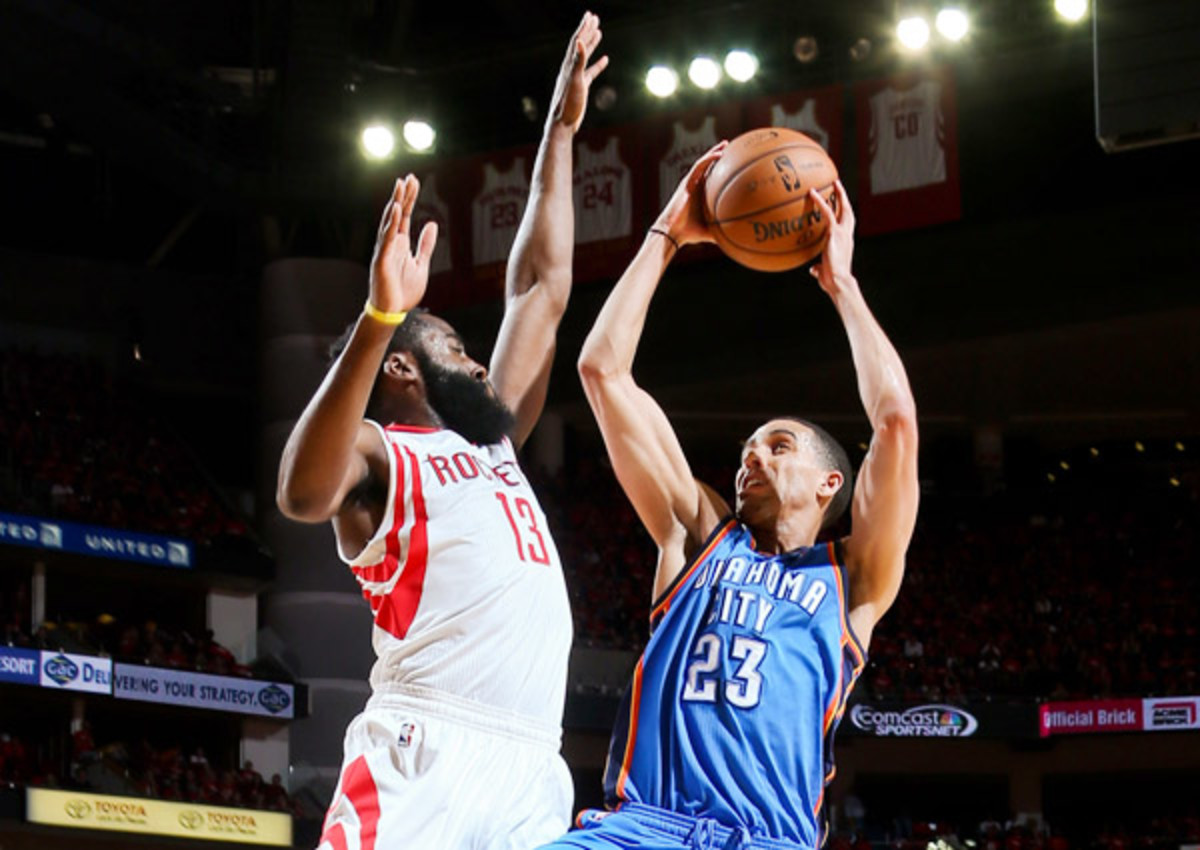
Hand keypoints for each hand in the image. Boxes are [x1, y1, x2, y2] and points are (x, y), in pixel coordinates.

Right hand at [369, 175, 437, 312]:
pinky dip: (391, 224)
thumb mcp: (421, 264)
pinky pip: (387, 239)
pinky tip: (396, 210)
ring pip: (390, 222)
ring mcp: (385, 250)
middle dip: (403, 195)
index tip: (414, 181)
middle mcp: (391, 243)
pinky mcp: (382, 260)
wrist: (392, 311)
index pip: (405, 215)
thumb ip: (425, 244)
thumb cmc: (403, 290)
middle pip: (397, 214)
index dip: (410, 198)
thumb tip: (431, 224)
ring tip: (400, 186)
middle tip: (408, 177)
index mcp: (400, 243)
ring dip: (395, 204)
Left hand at [549, 12, 608, 132]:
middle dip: (587, 30)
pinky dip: (598, 64)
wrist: (563, 124)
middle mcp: (571, 69)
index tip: (590, 15)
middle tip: (594, 16)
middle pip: (580, 44)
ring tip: (598, 31)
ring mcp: (576, 77)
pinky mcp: (581, 87)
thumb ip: (577, 61)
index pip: (577, 41)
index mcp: (568, 65)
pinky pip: (591, 71)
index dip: (584, 28)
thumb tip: (578, 42)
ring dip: (591, 43)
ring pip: (585, 56)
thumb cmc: (568, 104)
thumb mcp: (575, 81)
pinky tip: (605, 60)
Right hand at [653, 141, 727, 247]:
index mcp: (701, 196)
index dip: (721, 171)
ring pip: (704, 163)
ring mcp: (691, 183)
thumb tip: (739, 239)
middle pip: (708, 167)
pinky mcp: (687, 181)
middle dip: (718, 157)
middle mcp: (696, 187)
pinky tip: (720, 154)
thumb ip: (723, 232)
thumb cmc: (689, 233)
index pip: (712, 179)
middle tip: (730, 149)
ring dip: (714, 152)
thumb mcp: (711, 231)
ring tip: (725, 144)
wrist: (673, 231)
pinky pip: (699, 166)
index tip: (734, 165)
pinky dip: (709, 158)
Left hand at [808, 180, 856, 294]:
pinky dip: (820, 202)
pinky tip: (812, 193)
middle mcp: (847, 235)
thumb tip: (813, 270)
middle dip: (844, 198)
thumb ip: (819, 268)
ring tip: (833, 182)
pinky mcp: (835, 232)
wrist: (838, 281)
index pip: (846, 224)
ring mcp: (843, 233)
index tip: (840, 205)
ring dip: (839, 194)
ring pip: (843, 208)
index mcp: (845, 243)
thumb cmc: (831, 281)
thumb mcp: (824, 273)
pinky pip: (827, 212)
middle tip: (838, 186)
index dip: (844, 213)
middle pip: (849, 212)